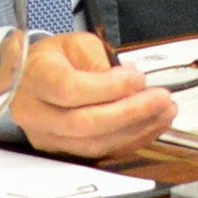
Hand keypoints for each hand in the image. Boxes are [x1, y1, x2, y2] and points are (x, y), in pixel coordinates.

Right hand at [11, 30, 176, 158]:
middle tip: (162, 99)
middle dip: (131, 112)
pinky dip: (131, 140)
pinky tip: (152, 126)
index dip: (108, 88)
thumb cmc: (57, 58)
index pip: (68, 89)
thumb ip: (100, 60)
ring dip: (136, 129)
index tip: (137, 78)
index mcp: (34, 77)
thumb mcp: (78, 44)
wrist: (36, 78)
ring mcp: (46, 137)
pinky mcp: (63, 151)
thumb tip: (128, 84)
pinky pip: (100, 153)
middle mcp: (33, 112)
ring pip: (93, 144)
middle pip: (83, 123)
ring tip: (164, 112)